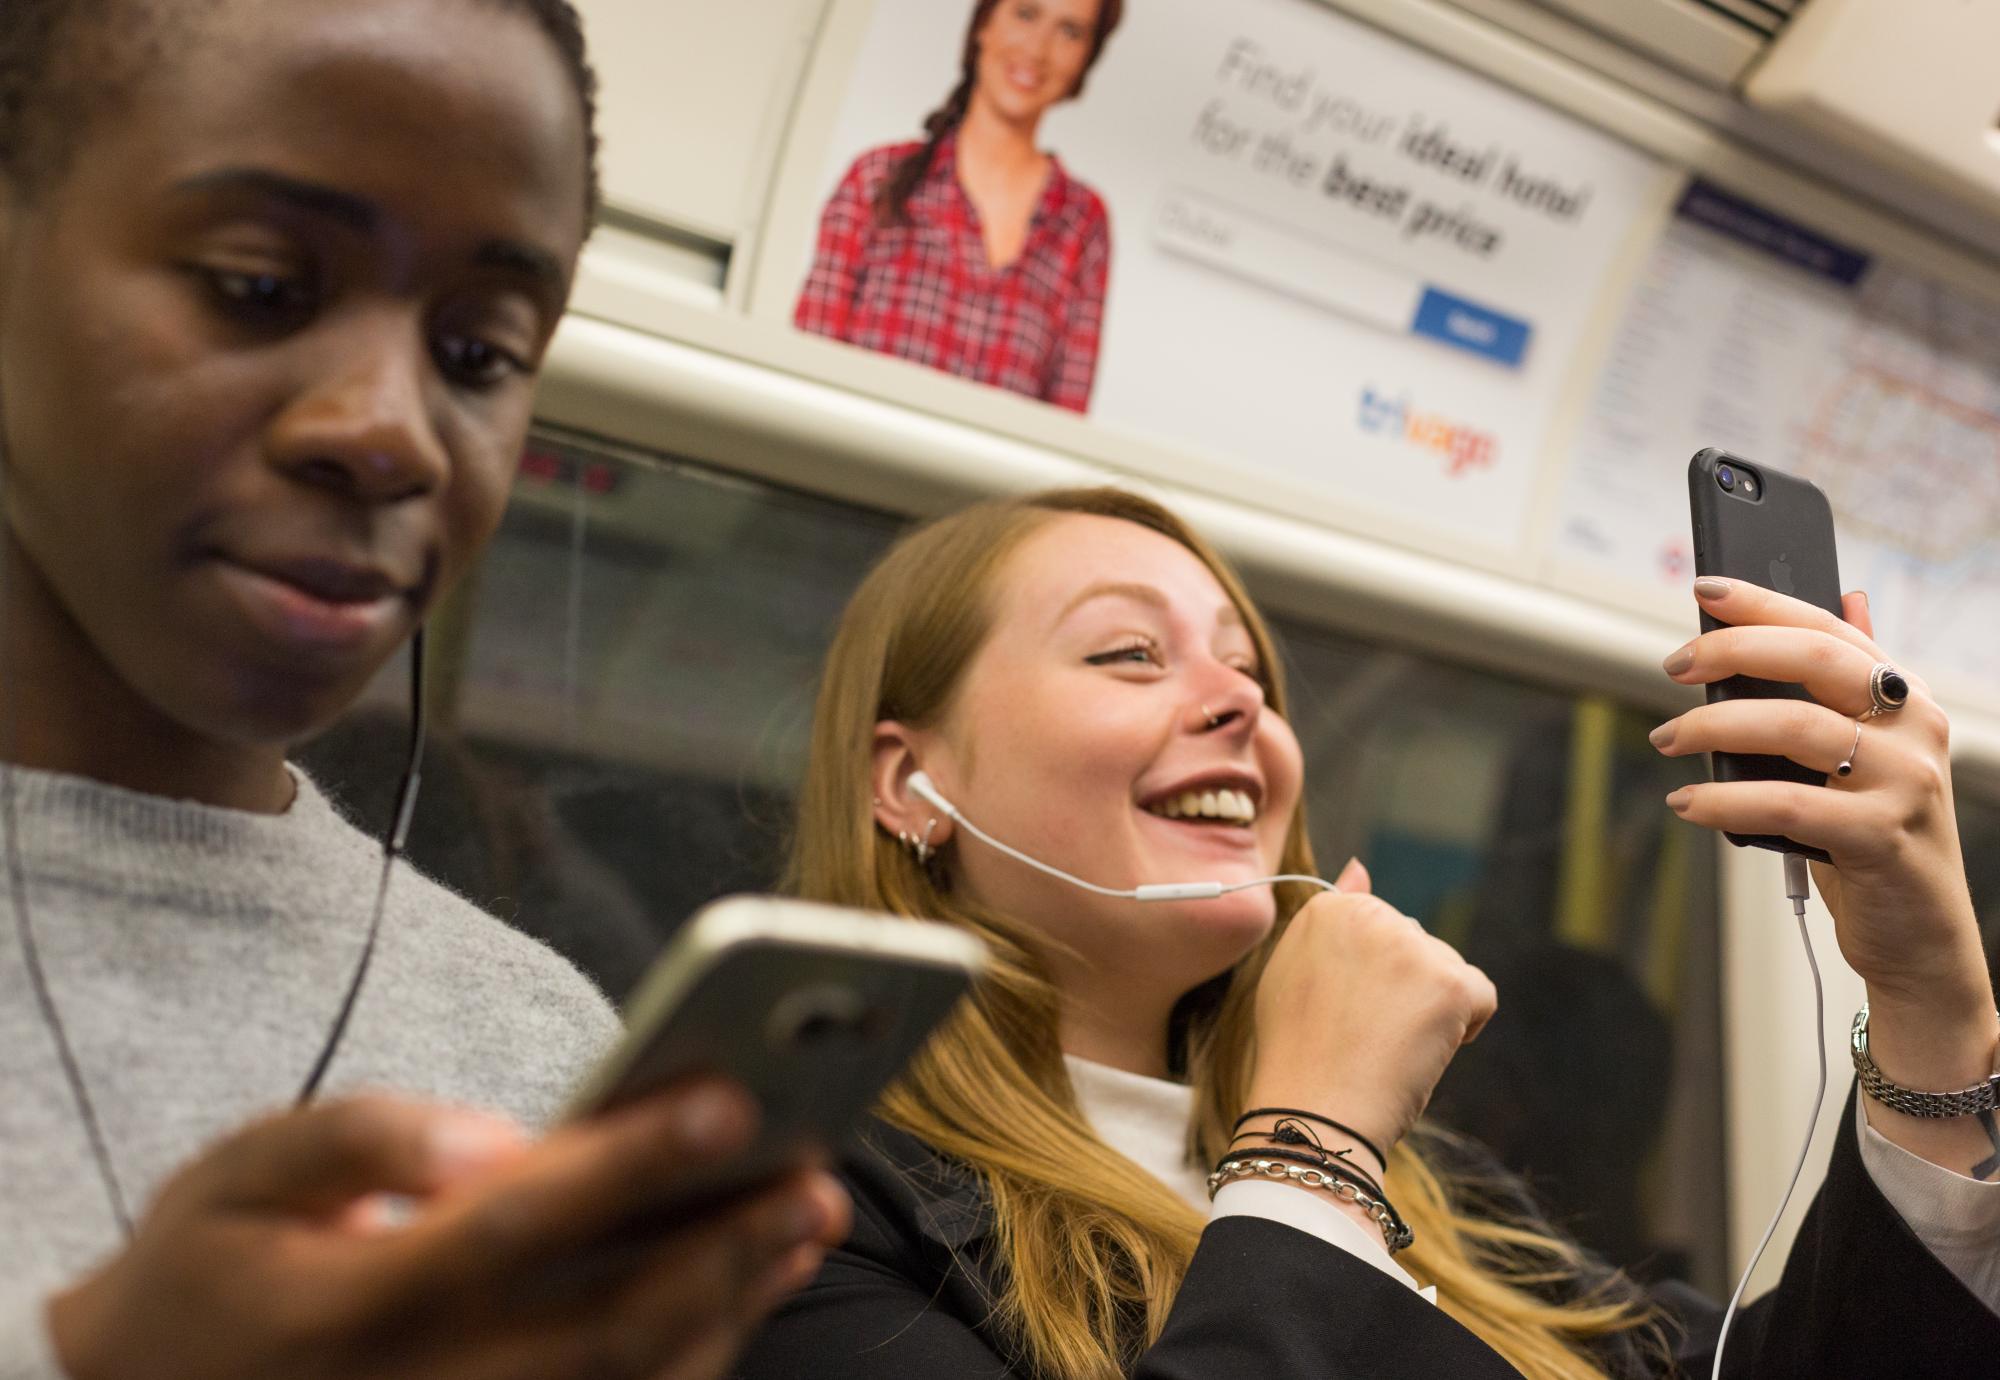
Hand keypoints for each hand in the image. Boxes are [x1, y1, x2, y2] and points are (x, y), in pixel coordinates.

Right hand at [47, 1083, 850, 1379]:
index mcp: (352, 1305)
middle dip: (723, 1246)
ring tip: (809, 1214)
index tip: (729, 1098)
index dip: (628, 1164)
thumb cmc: (214, 1268)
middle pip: (606, 1326)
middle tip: (817, 1170)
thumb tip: (489, 1140)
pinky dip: (696, 1354)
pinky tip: (751, 1280)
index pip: (514, 1224)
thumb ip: (362, 1140)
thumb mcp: (242, 1176)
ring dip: (734, 1303)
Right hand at [1244, 859, 1496, 1160]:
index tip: (1344, 1013)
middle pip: (1416, 946)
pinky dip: (1463, 1029)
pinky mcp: (1449, 982)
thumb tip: (1361, 866)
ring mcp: (1411, 946)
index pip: (1380, 930)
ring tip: (1385, 1047)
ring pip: (1448, 971)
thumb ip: (1331, 918)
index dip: (1369, 980)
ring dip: (1431, 1010)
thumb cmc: (1299, 1053)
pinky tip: (1421, 1051)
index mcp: (1327, 909)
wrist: (1310, 1112)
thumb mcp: (1295, 971)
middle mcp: (1370, 915)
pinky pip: (1481, 998)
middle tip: (1363, 1035)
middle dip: (1402, 989)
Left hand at [1653, 579, 1997, 1170]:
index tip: (1703, 589)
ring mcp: (1906, 784)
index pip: (1832, 628)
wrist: (1920, 940)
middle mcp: (1916, 730)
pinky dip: (1726, 801)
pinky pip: (1789, 804)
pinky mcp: (1882, 839)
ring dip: (1716, 728)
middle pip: (1818, 661)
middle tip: (1673, 665)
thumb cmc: (1872, 840)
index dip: (1766, 602)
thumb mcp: (1864, 757)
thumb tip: (1846, 598)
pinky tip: (1688, 803)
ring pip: (1798, 729)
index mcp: (1905, 700)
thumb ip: (1849, 686)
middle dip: (1736, 651)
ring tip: (1665, 738)